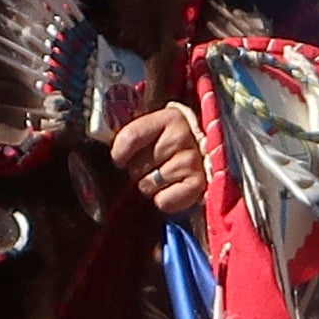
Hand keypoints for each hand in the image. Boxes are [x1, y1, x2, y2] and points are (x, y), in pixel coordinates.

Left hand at [107, 97, 210, 224]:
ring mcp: (192, 161)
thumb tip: (108, 151)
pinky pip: (164, 201)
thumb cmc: (173, 144)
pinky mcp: (199, 184)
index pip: (131, 137)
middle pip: (137, 166)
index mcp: (169, 118)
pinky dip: (164, 201)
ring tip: (164, 178)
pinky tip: (173, 191)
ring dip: (151, 187)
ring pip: (148, 185)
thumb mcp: (157, 130)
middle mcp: (182, 136)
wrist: (210, 155)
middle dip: (139, 171)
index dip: (119, 153)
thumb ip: (135, 135)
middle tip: (153, 167)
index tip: (120, 160)